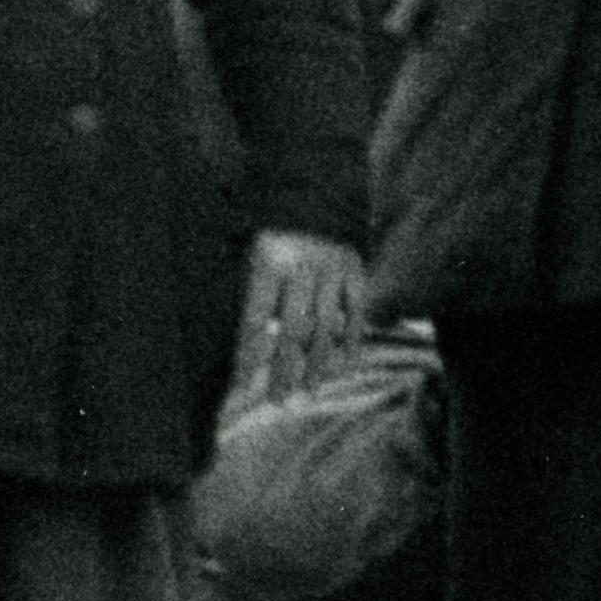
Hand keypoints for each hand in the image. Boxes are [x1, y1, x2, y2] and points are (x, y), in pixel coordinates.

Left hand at [239, 231, 370, 400]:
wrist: (315, 199)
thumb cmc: (272, 239)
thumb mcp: (248, 257)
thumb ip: (248, 299)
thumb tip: (245, 352)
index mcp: (267, 261)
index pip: (255, 320)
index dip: (249, 356)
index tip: (243, 387)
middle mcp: (302, 265)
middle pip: (292, 332)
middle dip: (284, 371)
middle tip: (279, 402)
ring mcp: (333, 268)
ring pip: (325, 328)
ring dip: (316, 365)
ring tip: (308, 393)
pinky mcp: (356, 270)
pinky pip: (354, 315)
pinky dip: (349, 343)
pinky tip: (340, 367)